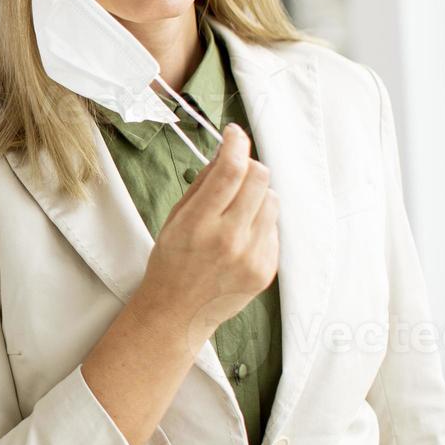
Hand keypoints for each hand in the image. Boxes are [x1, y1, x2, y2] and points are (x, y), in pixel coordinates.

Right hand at [136, 123, 279, 346]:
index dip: (236, 143)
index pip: (230, 171)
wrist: (177, 311)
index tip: (234, 132)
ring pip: (271, 201)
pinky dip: (260, 222)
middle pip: (259, 179)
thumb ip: (202, 185)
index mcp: (199, 224)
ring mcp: (252, 256)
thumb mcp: (175, 218)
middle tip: (236, 170)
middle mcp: (229, 239)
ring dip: (257, 195)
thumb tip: (226, 153)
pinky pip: (274, 229)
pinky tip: (240, 236)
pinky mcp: (267, 269)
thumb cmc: (171, 262)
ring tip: (236, 211)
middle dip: (249, 166)